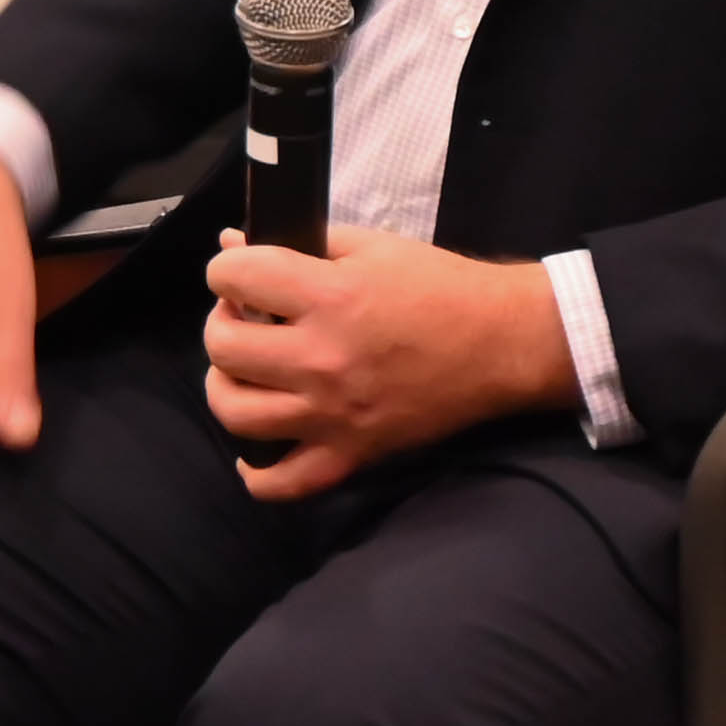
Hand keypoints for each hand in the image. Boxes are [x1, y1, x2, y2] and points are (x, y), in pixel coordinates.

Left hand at [202, 224, 578, 497]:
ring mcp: (334, 414)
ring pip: (236, 413)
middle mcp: (322, 360)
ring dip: (226, 387)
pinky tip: (254, 454)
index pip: (234, 279)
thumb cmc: (440, 287)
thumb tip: (232, 244)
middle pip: (223, 348)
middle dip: (222, 323)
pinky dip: (258, 476)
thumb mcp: (371, 247)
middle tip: (245, 318)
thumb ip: (301, 242)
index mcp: (330, 298)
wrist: (503, 343)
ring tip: (246, 372)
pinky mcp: (353, 453)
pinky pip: (286, 483)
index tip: (239, 275)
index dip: (225, 270)